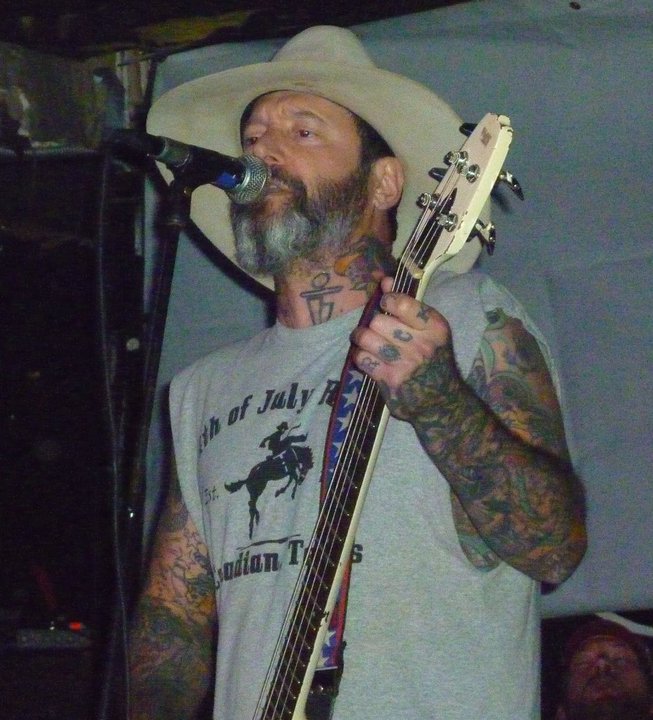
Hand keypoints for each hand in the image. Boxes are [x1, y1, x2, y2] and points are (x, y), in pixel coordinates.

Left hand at [350, 277, 463, 421]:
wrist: (443, 400)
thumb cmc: (434, 359)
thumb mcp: (430, 330)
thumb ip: (408, 304)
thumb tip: (384, 280)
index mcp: (435, 327)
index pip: (402, 303)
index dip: (388, 301)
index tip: (386, 305)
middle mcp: (422, 344)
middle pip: (378, 320)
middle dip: (374, 323)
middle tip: (377, 329)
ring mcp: (406, 363)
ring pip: (366, 337)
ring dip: (362, 338)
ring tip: (367, 341)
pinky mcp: (390, 380)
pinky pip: (362, 358)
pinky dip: (360, 356)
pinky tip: (368, 357)